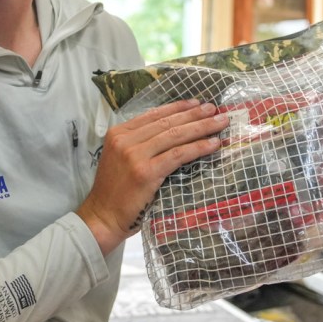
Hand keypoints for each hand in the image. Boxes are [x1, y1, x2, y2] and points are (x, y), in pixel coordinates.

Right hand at [76, 99, 229, 254]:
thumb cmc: (115, 192)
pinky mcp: (146, 172)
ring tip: (220, 122)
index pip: (154, 115)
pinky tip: (213, 144)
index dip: (178, 108)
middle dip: (194, 114)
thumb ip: (139, 144)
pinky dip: (198, 147)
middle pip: (167, 122)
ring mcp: (134, 155)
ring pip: (175, 135)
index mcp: (118, 133)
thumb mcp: (121, 159)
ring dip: (201, 127)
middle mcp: (125, 140)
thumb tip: (172, 132)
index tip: (197, 103)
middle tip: (215, 109)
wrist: (102, 218)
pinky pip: (178, 154)